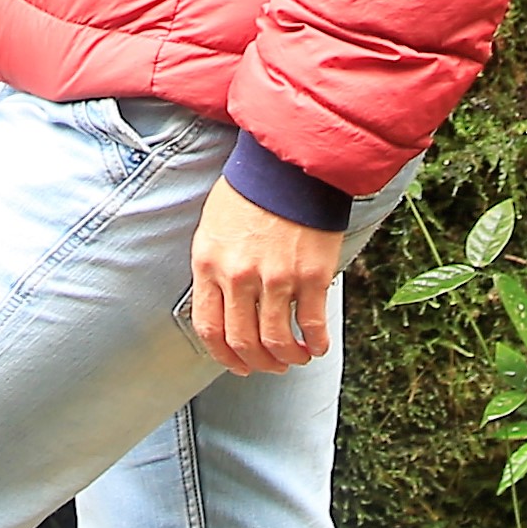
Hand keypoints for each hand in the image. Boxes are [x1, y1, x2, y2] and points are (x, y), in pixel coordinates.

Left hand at [187, 180, 343, 375]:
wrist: (288, 162)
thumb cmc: (250, 191)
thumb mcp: (213, 227)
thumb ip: (213, 268)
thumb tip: (220, 306)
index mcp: (209, 264)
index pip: (209, 328)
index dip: (224, 355)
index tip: (237, 364)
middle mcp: (238, 276)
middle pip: (243, 341)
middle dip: (257, 362)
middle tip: (269, 365)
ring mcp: (276, 278)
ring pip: (277, 340)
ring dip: (287, 358)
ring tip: (295, 357)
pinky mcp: (310, 275)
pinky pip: (311, 324)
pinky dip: (315, 344)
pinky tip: (317, 347)